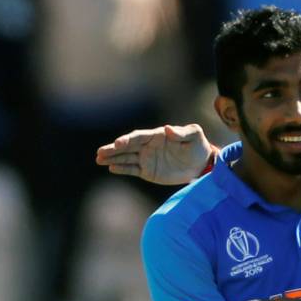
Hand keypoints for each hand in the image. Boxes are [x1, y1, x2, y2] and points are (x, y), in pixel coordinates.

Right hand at [95, 123, 211, 184]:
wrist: (202, 165)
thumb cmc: (198, 146)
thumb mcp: (194, 135)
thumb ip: (182, 133)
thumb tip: (167, 129)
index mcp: (156, 135)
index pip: (138, 137)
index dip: (128, 140)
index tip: (118, 144)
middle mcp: (148, 146)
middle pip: (128, 147)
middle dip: (113, 149)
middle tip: (100, 152)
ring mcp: (147, 159)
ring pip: (127, 158)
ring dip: (113, 158)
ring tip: (99, 159)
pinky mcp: (148, 172)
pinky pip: (133, 170)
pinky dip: (122, 169)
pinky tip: (111, 168)